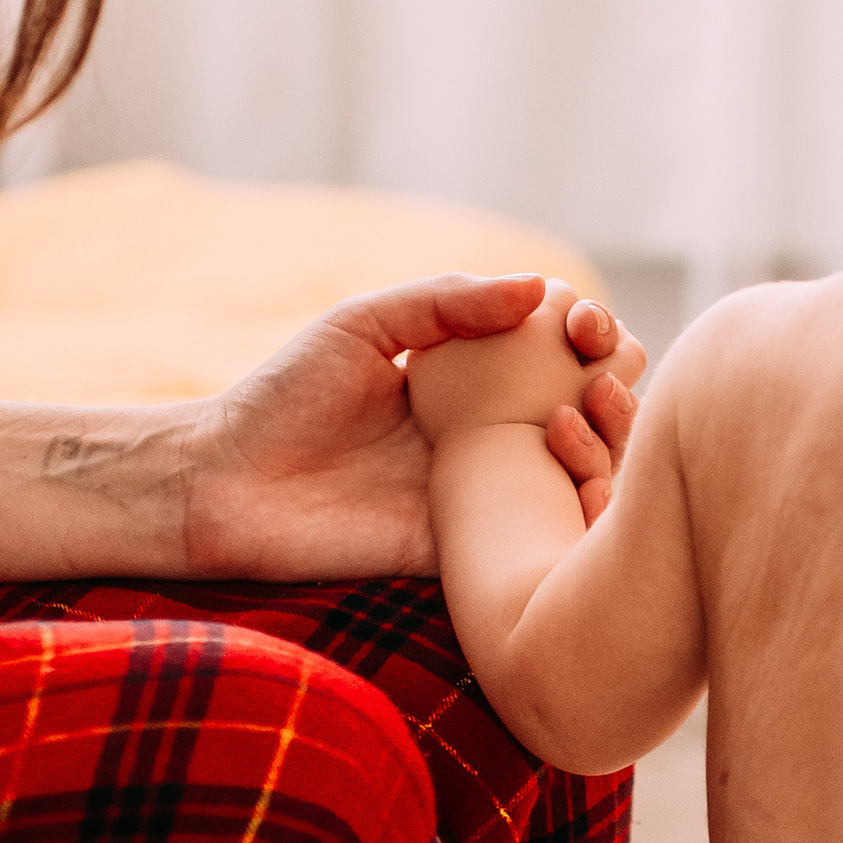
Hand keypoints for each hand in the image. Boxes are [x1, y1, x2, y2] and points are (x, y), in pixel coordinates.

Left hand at [177, 276, 644, 576]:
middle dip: (619, 378)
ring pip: (587, 470)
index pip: (561, 348)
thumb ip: (446, 302)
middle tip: (599, 369)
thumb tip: (539, 288)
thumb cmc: (281, 397)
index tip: (582, 321)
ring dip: (615, 440)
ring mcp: (486, 495)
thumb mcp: (364, 325)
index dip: (591, 329)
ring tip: (590, 414)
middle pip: (592, 405)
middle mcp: (491, 435)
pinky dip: (586, 513)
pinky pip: (547, 541)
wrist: (223, 488)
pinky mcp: (471, 554)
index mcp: (472, 378)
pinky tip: (588, 480)